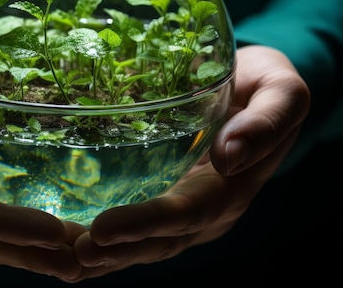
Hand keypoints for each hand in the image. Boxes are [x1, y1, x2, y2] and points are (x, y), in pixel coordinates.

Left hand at [68, 45, 310, 280]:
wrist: (261, 92)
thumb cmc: (267, 85)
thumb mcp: (282, 92)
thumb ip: (266, 121)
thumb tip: (231, 156)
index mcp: (233, 186)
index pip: (186, 213)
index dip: (145, 224)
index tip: (102, 230)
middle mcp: (209, 209)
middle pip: (160, 240)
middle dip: (115, 252)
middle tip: (69, 254)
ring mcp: (188, 209)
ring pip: (145, 243)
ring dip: (104, 254)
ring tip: (60, 257)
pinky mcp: (170, 198)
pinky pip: (138, 227)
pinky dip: (105, 240)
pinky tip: (69, 242)